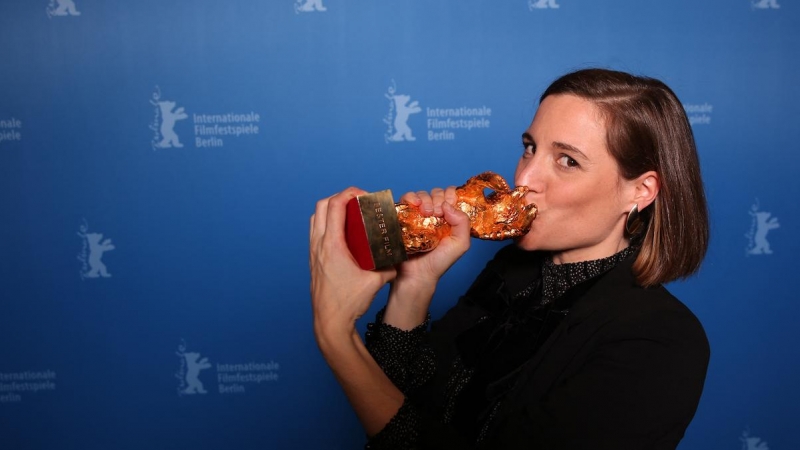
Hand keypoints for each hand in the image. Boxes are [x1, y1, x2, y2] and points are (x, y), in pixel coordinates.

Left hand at [309, 188, 396, 338]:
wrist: (330, 322)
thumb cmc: (349, 303)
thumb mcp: (376, 281)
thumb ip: (389, 266)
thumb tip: (400, 257)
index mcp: (332, 245)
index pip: (335, 206)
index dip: (350, 194)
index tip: (365, 195)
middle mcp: (319, 245)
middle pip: (322, 206)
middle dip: (340, 197)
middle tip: (359, 202)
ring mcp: (314, 252)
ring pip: (316, 218)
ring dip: (331, 209)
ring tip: (350, 213)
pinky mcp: (314, 260)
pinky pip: (316, 232)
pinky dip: (327, 223)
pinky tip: (344, 233)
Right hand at [381, 187, 470, 328]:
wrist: (417, 274)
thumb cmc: (439, 262)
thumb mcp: (460, 244)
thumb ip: (463, 223)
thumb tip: (448, 205)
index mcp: (450, 218)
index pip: (452, 196)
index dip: (451, 196)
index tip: (448, 206)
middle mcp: (434, 214)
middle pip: (437, 193)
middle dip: (438, 198)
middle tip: (436, 213)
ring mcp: (418, 214)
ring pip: (422, 194)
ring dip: (425, 199)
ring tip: (425, 213)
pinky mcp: (403, 216)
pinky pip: (406, 199)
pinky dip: (410, 197)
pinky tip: (414, 205)